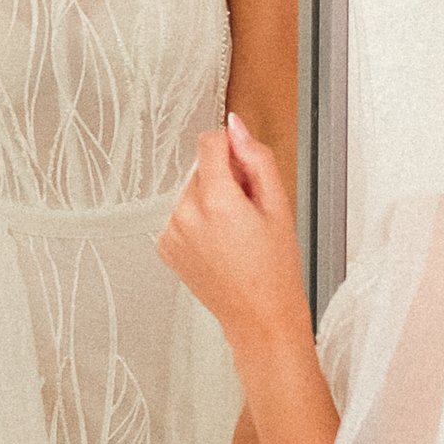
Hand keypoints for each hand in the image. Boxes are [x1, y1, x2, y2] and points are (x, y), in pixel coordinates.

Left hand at [159, 113, 308, 355]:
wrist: (259, 316)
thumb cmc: (275, 269)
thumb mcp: (278, 206)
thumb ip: (257, 158)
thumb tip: (237, 127)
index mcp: (215, 200)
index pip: (210, 143)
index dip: (233, 150)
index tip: (245, 171)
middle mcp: (186, 214)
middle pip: (202, 170)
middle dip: (225, 181)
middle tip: (248, 214)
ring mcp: (171, 232)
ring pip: (191, 193)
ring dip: (210, 202)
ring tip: (235, 233)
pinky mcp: (166, 246)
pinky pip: (181, 216)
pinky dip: (198, 222)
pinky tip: (219, 244)